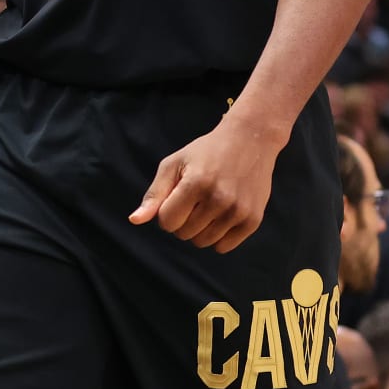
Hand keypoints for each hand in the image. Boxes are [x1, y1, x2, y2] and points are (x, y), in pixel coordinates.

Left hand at [128, 117, 280, 253]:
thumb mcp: (174, 164)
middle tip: (193, 199)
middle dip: (182, 220)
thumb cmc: (205, 152)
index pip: (167, 222)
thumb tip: (135, 220)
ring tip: (207, 206)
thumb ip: (154, 194)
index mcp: (196, 184)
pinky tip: (221, 215)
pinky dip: (218, 236)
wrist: (249, 141)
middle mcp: (219, 199)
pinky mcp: (253, 220)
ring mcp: (238, 211)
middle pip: (184, 234)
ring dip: (199, 229)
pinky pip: (223, 247)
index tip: (175, 197)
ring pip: (203, 242)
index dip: (166, 212)